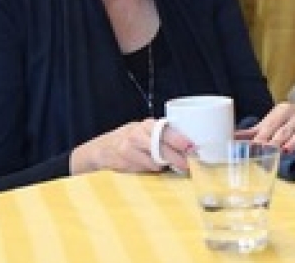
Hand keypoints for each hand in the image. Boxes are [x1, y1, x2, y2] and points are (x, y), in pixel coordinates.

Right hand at [70, 118, 191, 174]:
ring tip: (172, 167)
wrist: (103, 148)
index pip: (165, 130)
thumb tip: (188, 148)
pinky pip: (142, 168)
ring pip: (152, 160)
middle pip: (160, 146)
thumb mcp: (147, 133)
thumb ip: (163, 137)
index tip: (190, 147)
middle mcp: (136, 134)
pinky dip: (150, 170)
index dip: (179, 140)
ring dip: (164, 165)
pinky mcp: (122, 161)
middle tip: (186, 165)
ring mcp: (127, 148)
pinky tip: (154, 168)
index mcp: (147, 125)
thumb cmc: (133, 140)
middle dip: (175, 157)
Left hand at [235, 102, 294, 152]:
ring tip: (282, 153)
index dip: (261, 136)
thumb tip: (230, 138)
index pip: (270, 124)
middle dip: (274, 142)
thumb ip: (252, 132)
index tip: (254, 146)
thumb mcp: (270, 123)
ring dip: (290, 144)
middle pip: (283, 131)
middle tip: (265, 152)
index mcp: (282, 109)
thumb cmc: (285, 122)